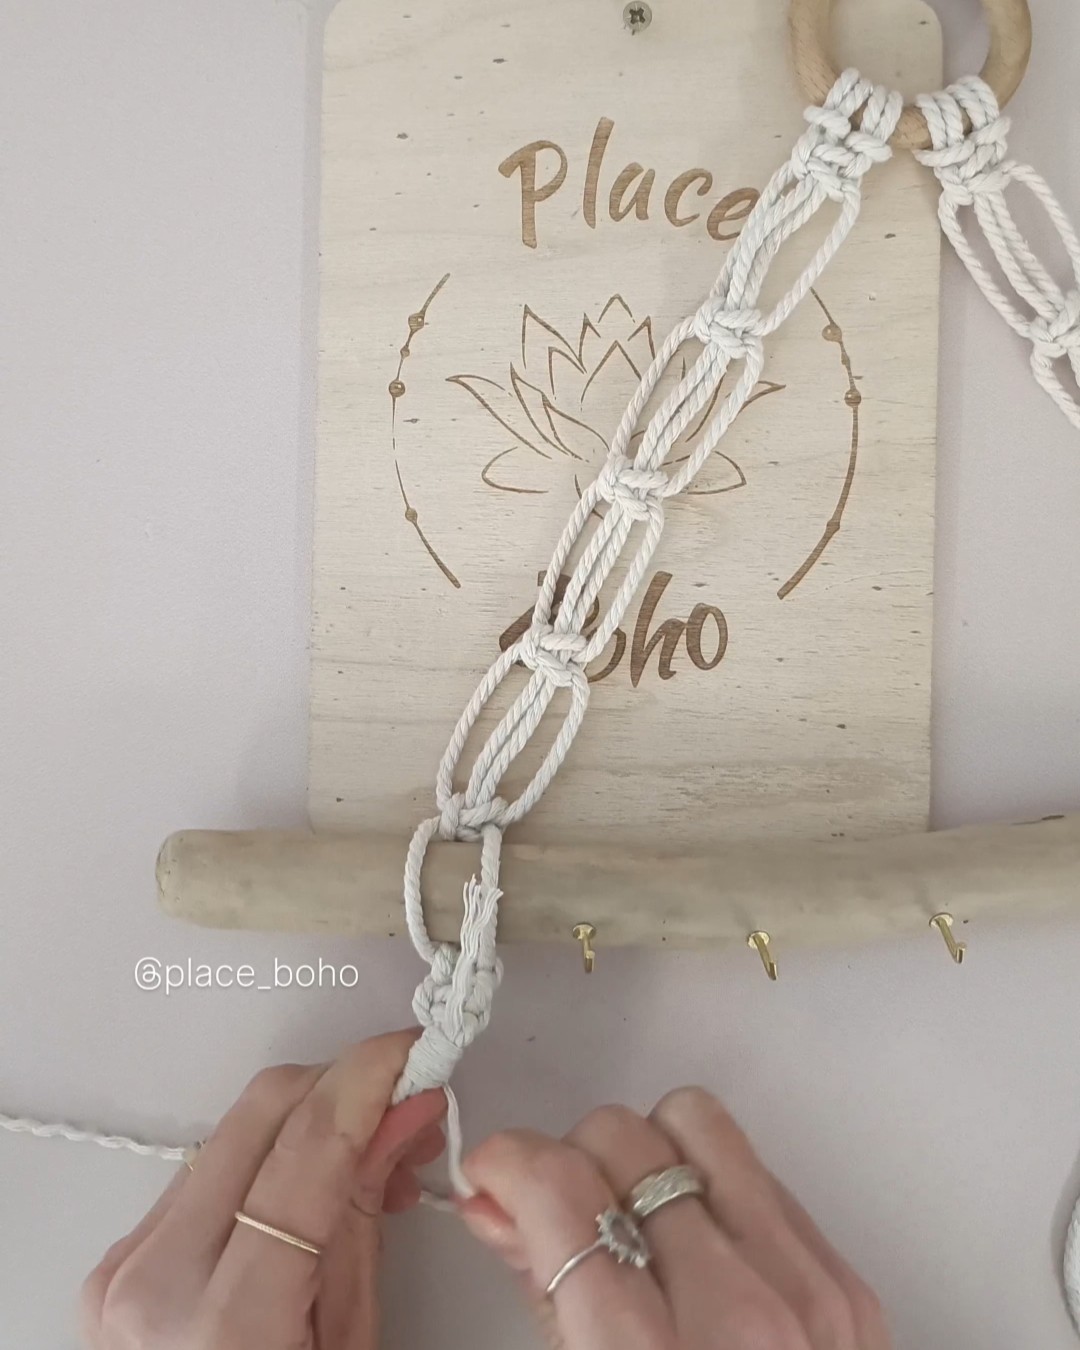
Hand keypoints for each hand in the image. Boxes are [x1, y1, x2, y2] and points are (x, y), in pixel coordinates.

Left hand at [81, 1031, 445, 1349]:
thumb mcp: (350, 1346)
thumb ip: (366, 1219)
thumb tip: (403, 1116)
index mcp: (224, 1322)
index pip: (308, 1146)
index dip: (370, 1079)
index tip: (414, 1053)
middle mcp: (155, 1281)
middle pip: (265, 1111)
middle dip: (347, 1086)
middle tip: (408, 1100)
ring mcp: (124, 1267)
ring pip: (235, 1130)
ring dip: (313, 1120)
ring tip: (374, 1156)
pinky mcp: (118, 1258)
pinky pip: (207, 1170)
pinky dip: (270, 1159)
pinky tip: (314, 1188)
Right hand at [460, 1089, 887, 1349]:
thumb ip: (540, 1297)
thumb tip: (498, 1204)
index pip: (562, 1190)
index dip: (507, 1161)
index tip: (495, 1174)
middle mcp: (739, 1317)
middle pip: (621, 1139)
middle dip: (572, 1163)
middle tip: (563, 1213)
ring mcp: (806, 1294)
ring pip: (695, 1123)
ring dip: (648, 1156)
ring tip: (634, 1217)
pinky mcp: (848, 1285)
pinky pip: (758, 1168)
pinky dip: (711, 1185)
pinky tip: (696, 1244)